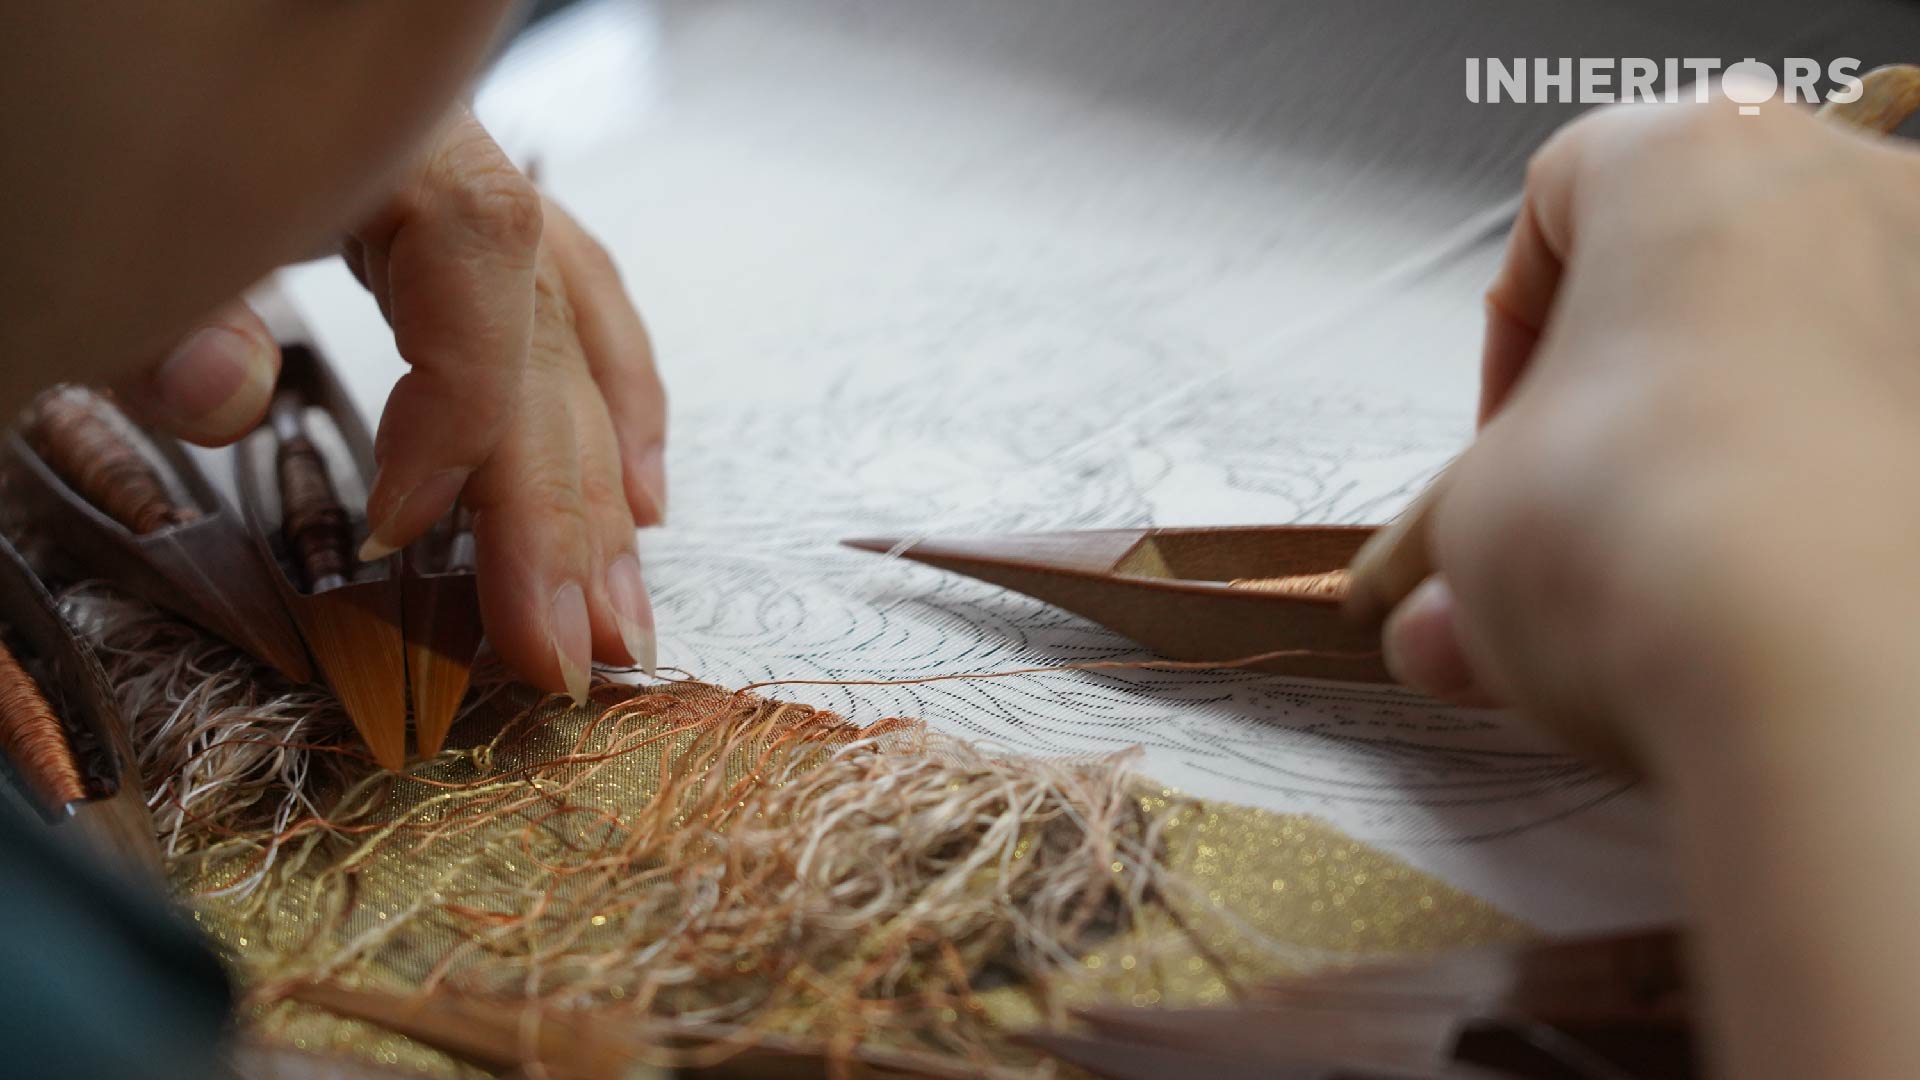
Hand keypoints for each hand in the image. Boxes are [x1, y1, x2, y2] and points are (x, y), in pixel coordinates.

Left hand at [115, 107, 666, 701]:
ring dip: (602, 490)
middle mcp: (459, 159)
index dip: (461, 420)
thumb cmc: (103, 125)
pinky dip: (615, 409)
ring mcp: (478, 192)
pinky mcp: (472, 229)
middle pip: (548, 336)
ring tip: (617, 613)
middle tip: (564, 650)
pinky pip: (580, 315)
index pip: (477, 273)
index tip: (401, 539)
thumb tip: (217, 399)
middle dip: (561, 510)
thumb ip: (165, 312)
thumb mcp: (115, 222)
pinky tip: (641, 499)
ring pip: (578, 342)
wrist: (115, 63)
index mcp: (390, 136)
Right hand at [1368, 97, 1919, 1078]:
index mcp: (1693, 154)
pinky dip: (1829, 499)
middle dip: (1629, 404)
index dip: (1508, 340)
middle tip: (1579, 516)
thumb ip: (1460, 544)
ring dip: (1735, 452)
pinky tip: (1780, 597)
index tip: (1499, 437)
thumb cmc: (1654, 540)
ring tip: (1680, 581)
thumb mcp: (1476, 533)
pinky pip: (1878, 436)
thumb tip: (1447, 625)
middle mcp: (1851, 191)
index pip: (1559, 203)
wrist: (1835, 677)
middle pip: (1702, 278)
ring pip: (1807, 361)